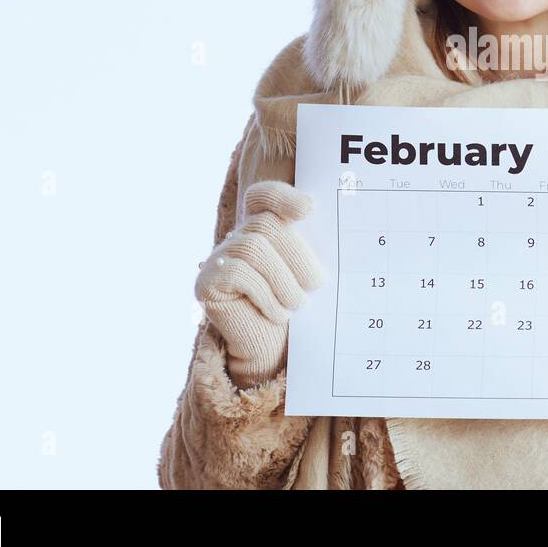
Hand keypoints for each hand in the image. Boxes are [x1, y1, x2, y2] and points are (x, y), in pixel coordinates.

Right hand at [195, 180, 325, 388]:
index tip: (309, 209)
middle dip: (297, 254)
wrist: (269, 350)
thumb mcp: (307, 276)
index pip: (263, 197)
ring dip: (284, 280)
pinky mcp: (206, 282)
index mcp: (263, 229)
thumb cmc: (293, 308)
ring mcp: (218, 258)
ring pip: (254, 247)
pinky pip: (238, 273)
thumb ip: (313, 251)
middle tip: (317, 284)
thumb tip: (342, 236)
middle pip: (265, 223)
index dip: (282, 196)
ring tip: (298, 304)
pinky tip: (278, 314)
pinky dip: (265, 295)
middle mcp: (237, 238)